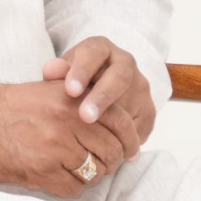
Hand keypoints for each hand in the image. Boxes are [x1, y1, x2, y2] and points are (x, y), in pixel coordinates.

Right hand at [0, 78, 131, 198]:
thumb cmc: (4, 107)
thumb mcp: (47, 91)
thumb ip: (81, 101)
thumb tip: (115, 121)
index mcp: (72, 99)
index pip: (120, 122)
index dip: (130, 139)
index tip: (131, 150)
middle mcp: (67, 121)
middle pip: (111, 150)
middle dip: (111, 161)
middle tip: (103, 164)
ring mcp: (55, 147)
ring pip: (95, 172)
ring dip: (91, 175)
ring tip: (78, 170)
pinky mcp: (40, 170)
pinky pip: (74, 188)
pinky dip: (71, 187)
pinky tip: (59, 178)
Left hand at [46, 37, 155, 155]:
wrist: (94, 92)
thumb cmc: (69, 83)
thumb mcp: (60, 75)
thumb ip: (56, 73)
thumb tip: (51, 70)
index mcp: (100, 49)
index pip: (93, 54)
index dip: (82, 72)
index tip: (70, 91)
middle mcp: (125, 63)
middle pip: (118, 78)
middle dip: (102, 98)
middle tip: (86, 116)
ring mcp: (140, 85)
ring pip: (132, 102)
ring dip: (115, 121)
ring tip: (98, 139)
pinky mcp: (149, 109)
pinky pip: (141, 125)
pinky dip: (128, 138)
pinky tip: (114, 151)